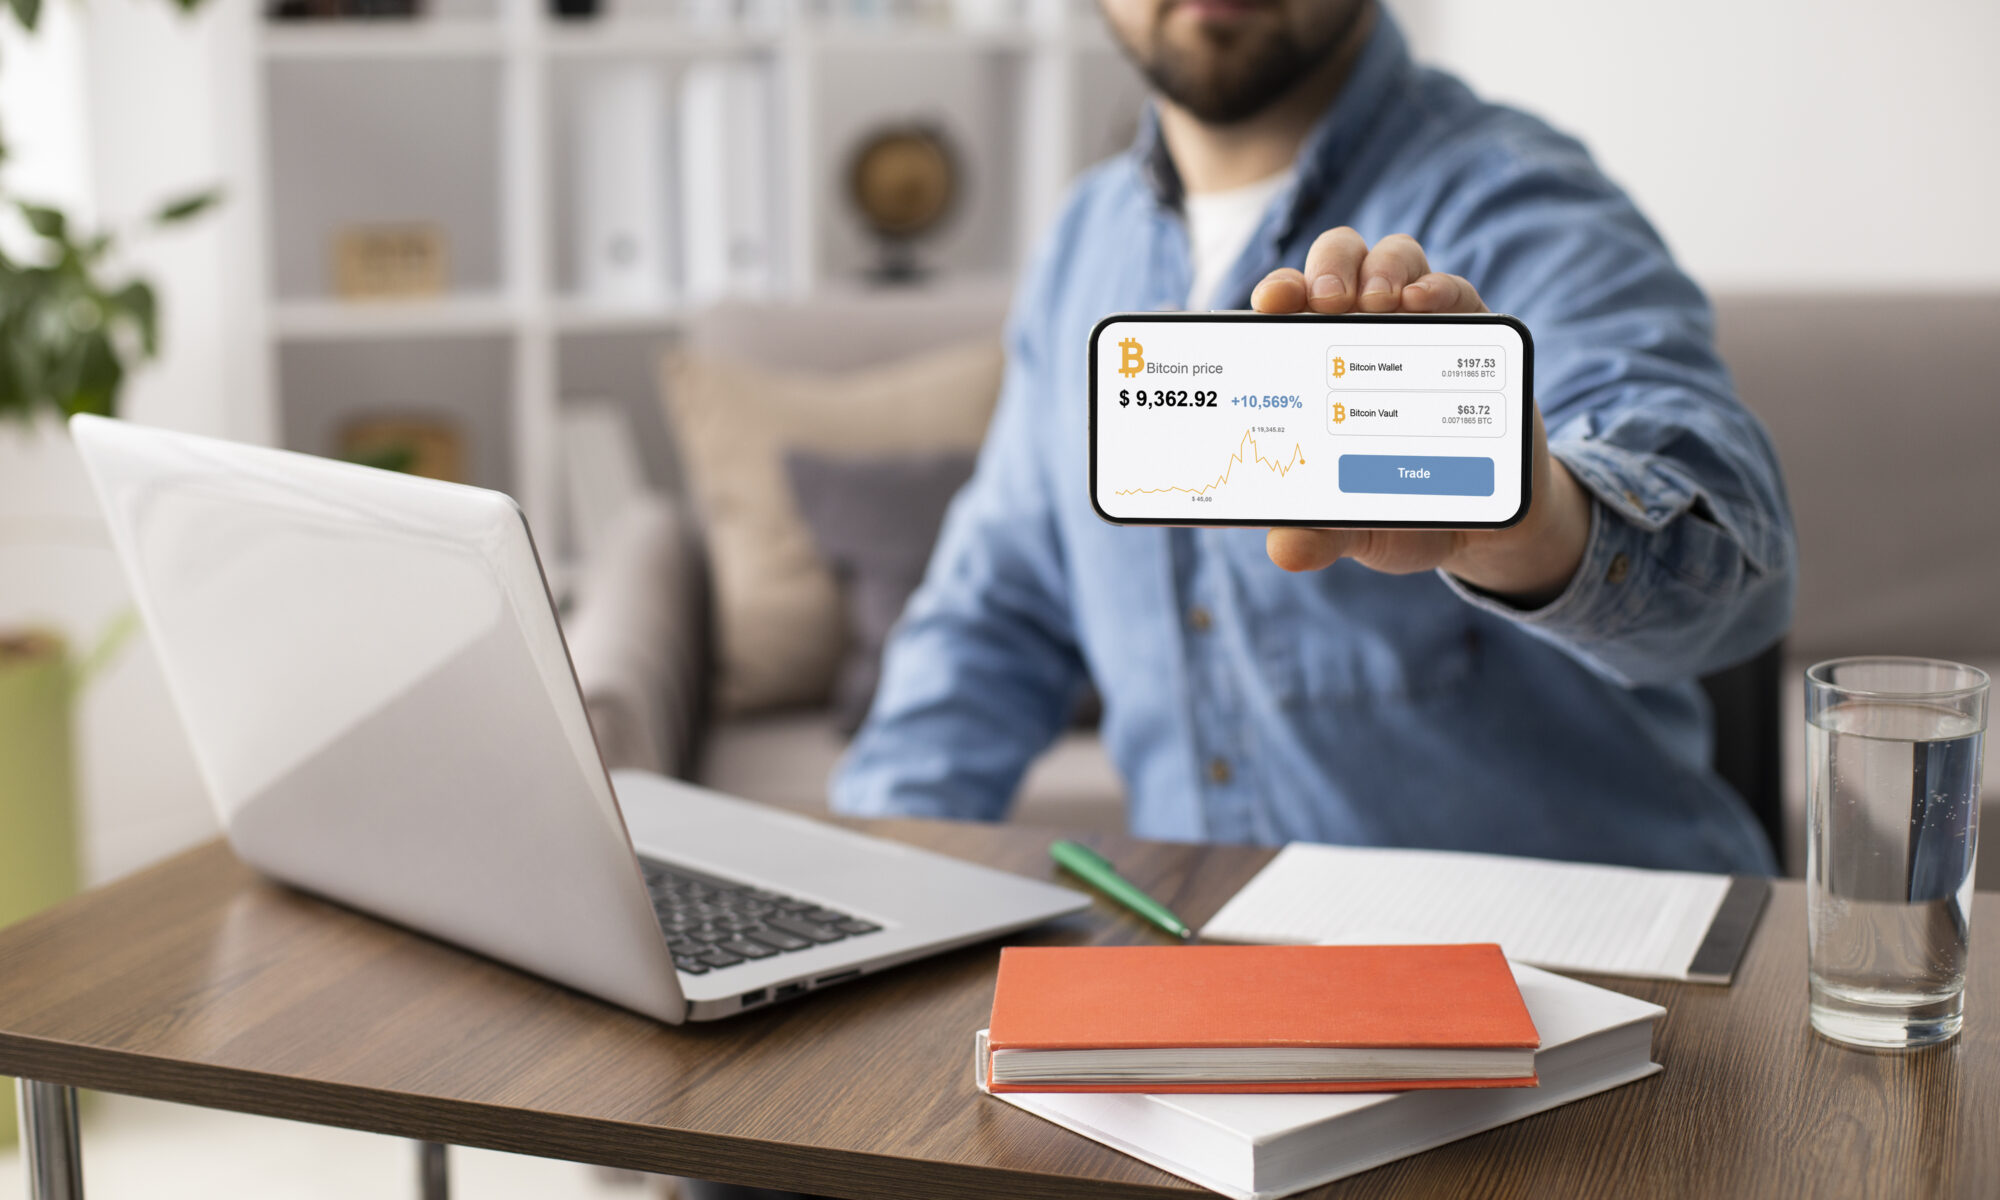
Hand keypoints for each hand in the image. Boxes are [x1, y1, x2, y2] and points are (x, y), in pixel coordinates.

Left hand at [1248, 229, 1590, 605]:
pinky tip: (1422, 304)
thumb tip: (1285, 549)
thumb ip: (1321, 533)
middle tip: (1326, 301)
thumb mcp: (1357, 530)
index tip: (1271, 303)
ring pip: (1393, 258)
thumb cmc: (1399, 511)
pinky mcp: (1473, 333)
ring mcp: (1417, 326)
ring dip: (1380, 268)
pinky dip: (1438, 288)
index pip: (1288, 309)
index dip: (1276, 292)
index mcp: (1316, 364)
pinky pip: (1455, 290)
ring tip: (1374, 302)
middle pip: (1337, 262)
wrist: (1486, 523)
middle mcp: (1361, 330)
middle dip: (1327, 268)